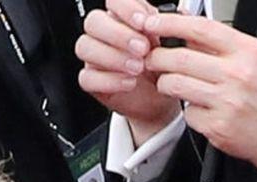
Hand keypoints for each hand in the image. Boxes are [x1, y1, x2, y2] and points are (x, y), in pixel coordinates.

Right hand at [78, 0, 183, 132]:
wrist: (161, 98)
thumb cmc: (162, 67)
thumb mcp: (169, 44)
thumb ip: (166, 27)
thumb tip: (171, 16)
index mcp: (123, 18)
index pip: (114, 1)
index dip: (125, 8)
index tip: (143, 22)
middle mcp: (105, 34)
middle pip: (94, 21)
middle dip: (119, 34)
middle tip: (142, 49)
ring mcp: (94, 57)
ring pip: (85, 47)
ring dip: (113, 57)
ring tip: (138, 68)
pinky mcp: (92, 81)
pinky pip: (87, 77)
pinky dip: (109, 81)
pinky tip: (129, 83)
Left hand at [143, 8, 256, 171]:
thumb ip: (227, 45)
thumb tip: (189, 29)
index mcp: (250, 52)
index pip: (200, 28)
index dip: (171, 22)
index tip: (154, 21)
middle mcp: (238, 75)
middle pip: (180, 57)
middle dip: (157, 57)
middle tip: (153, 58)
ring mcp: (227, 102)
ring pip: (175, 84)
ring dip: (165, 83)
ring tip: (171, 83)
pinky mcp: (218, 127)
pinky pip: (187, 113)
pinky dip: (188, 111)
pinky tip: (201, 110)